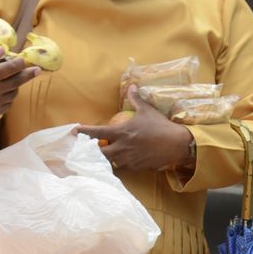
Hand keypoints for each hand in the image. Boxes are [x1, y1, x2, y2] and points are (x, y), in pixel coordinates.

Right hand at [0, 47, 40, 125]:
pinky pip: (8, 104)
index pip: (10, 68)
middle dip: (29, 74)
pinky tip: (4, 93)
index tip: (23, 60)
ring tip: (11, 81)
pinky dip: (9, 98)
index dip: (19, 63)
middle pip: (18, 81)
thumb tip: (3, 51)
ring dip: (16, 86)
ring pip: (14, 93)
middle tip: (37, 70)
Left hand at [74, 86, 194, 171]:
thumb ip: (136, 99)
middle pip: (97, 153)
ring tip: (100, 156)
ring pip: (108, 162)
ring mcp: (128, 159)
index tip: (75, 131)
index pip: (96, 133)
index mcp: (121, 132)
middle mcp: (121, 147)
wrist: (177, 145)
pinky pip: (122, 167)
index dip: (83, 132)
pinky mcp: (135, 168)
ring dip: (104, 159)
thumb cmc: (161, 126)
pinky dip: (118, 164)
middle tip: (85, 149)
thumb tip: (132, 85)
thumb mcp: (147, 110)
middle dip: (90, 151)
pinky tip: (119, 160)